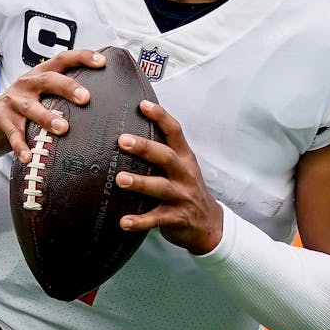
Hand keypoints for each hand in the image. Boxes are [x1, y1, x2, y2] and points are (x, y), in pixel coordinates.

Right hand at [0, 49, 103, 162]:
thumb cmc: (31, 104)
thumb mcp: (46, 92)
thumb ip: (68, 91)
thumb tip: (111, 96)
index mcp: (42, 73)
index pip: (63, 59)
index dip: (82, 57)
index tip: (102, 62)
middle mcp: (27, 83)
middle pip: (48, 80)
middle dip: (67, 87)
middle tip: (86, 98)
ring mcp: (13, 101)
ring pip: (31, 107)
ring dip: (46, 117)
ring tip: (63, 128)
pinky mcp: (2, 120)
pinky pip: (13, 134)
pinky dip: (20, 146)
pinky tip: (28, 157)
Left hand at [114, 99, 223, 255]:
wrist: (209, 225)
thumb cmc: (186, 190)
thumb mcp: (182, 168)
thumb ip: (162, 154)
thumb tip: (128, 134)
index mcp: (185, 158)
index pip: (175, 132)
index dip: (161, 117)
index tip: (142, 105)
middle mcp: (185, 175)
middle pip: (166, 157)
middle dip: (145, 148)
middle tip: (122, 140)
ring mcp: (182, 197)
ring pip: (161, 187)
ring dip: (140, 183)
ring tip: (120, 179)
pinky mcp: (177, 218)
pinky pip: (156, 219)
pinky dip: (140, 221)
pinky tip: (123, 222)